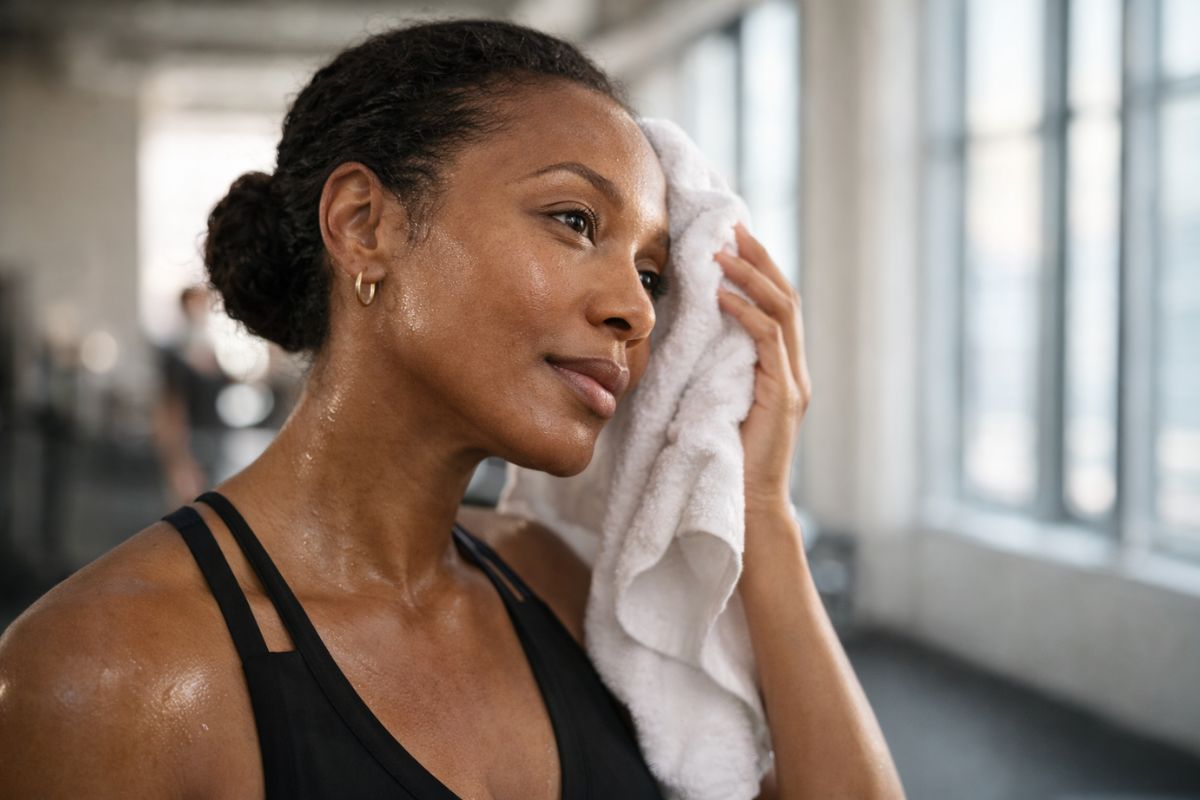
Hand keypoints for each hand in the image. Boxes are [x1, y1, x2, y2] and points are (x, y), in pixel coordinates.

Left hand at [715, 223, 811, 515]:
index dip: (758, 268)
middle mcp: (794, 369)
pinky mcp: (783, 397)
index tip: (733, 237)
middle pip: (785, 297)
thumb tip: (690, 336)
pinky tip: (723, 296)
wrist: (748, 504)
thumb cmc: (728, 458)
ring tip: (724, 252)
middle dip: (759, 258)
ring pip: (782, 312)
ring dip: (752, 277)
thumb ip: (719, 370)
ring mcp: (793, 382)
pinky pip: (769, 343)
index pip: (776, 305)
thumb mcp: (719, 401)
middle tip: (733, 226)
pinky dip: (747, 314)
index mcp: (782, 368)